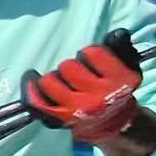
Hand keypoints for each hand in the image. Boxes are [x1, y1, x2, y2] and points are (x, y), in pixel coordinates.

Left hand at [22, 29, 142, 144]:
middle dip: (70, 67)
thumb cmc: (113, 87)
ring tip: (63, 83)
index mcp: (119, 82)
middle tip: (77, 75)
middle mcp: (98, 99)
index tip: (91, 59)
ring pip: (49, 81)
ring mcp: (75, 110)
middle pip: (67, 67)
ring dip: (53, 78)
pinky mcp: (57, 119)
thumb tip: (117, 34)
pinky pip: (35, 100)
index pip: (93, 53)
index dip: (90, 53)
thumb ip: (120, 47)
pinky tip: (32, 78)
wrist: (108, 121)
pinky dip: (30, 87)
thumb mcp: (125, 67)